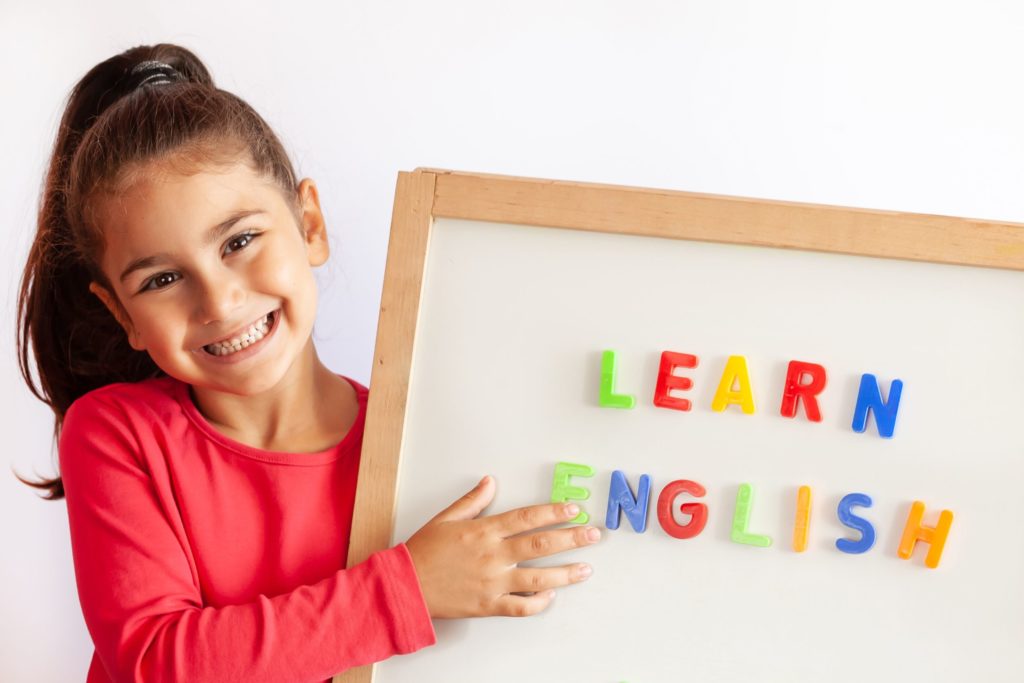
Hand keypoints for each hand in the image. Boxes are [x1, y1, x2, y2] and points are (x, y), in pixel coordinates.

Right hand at [404, 475, 599, 617]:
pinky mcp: (488, 605)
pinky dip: (539, 603)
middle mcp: (493, 555)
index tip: (573, 510)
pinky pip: (521, 606)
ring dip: (566, 574)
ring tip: (586, 568)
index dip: (553, 512)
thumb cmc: (424, 551)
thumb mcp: (446, 518)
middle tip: (594, 535)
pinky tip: (551, 597)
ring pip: (538, 578)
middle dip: (572, 539)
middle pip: (541, 545)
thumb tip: (490, 482)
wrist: (405, 585)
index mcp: (484, 531)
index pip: (527, 517)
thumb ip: (472, 501)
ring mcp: (493, 582)